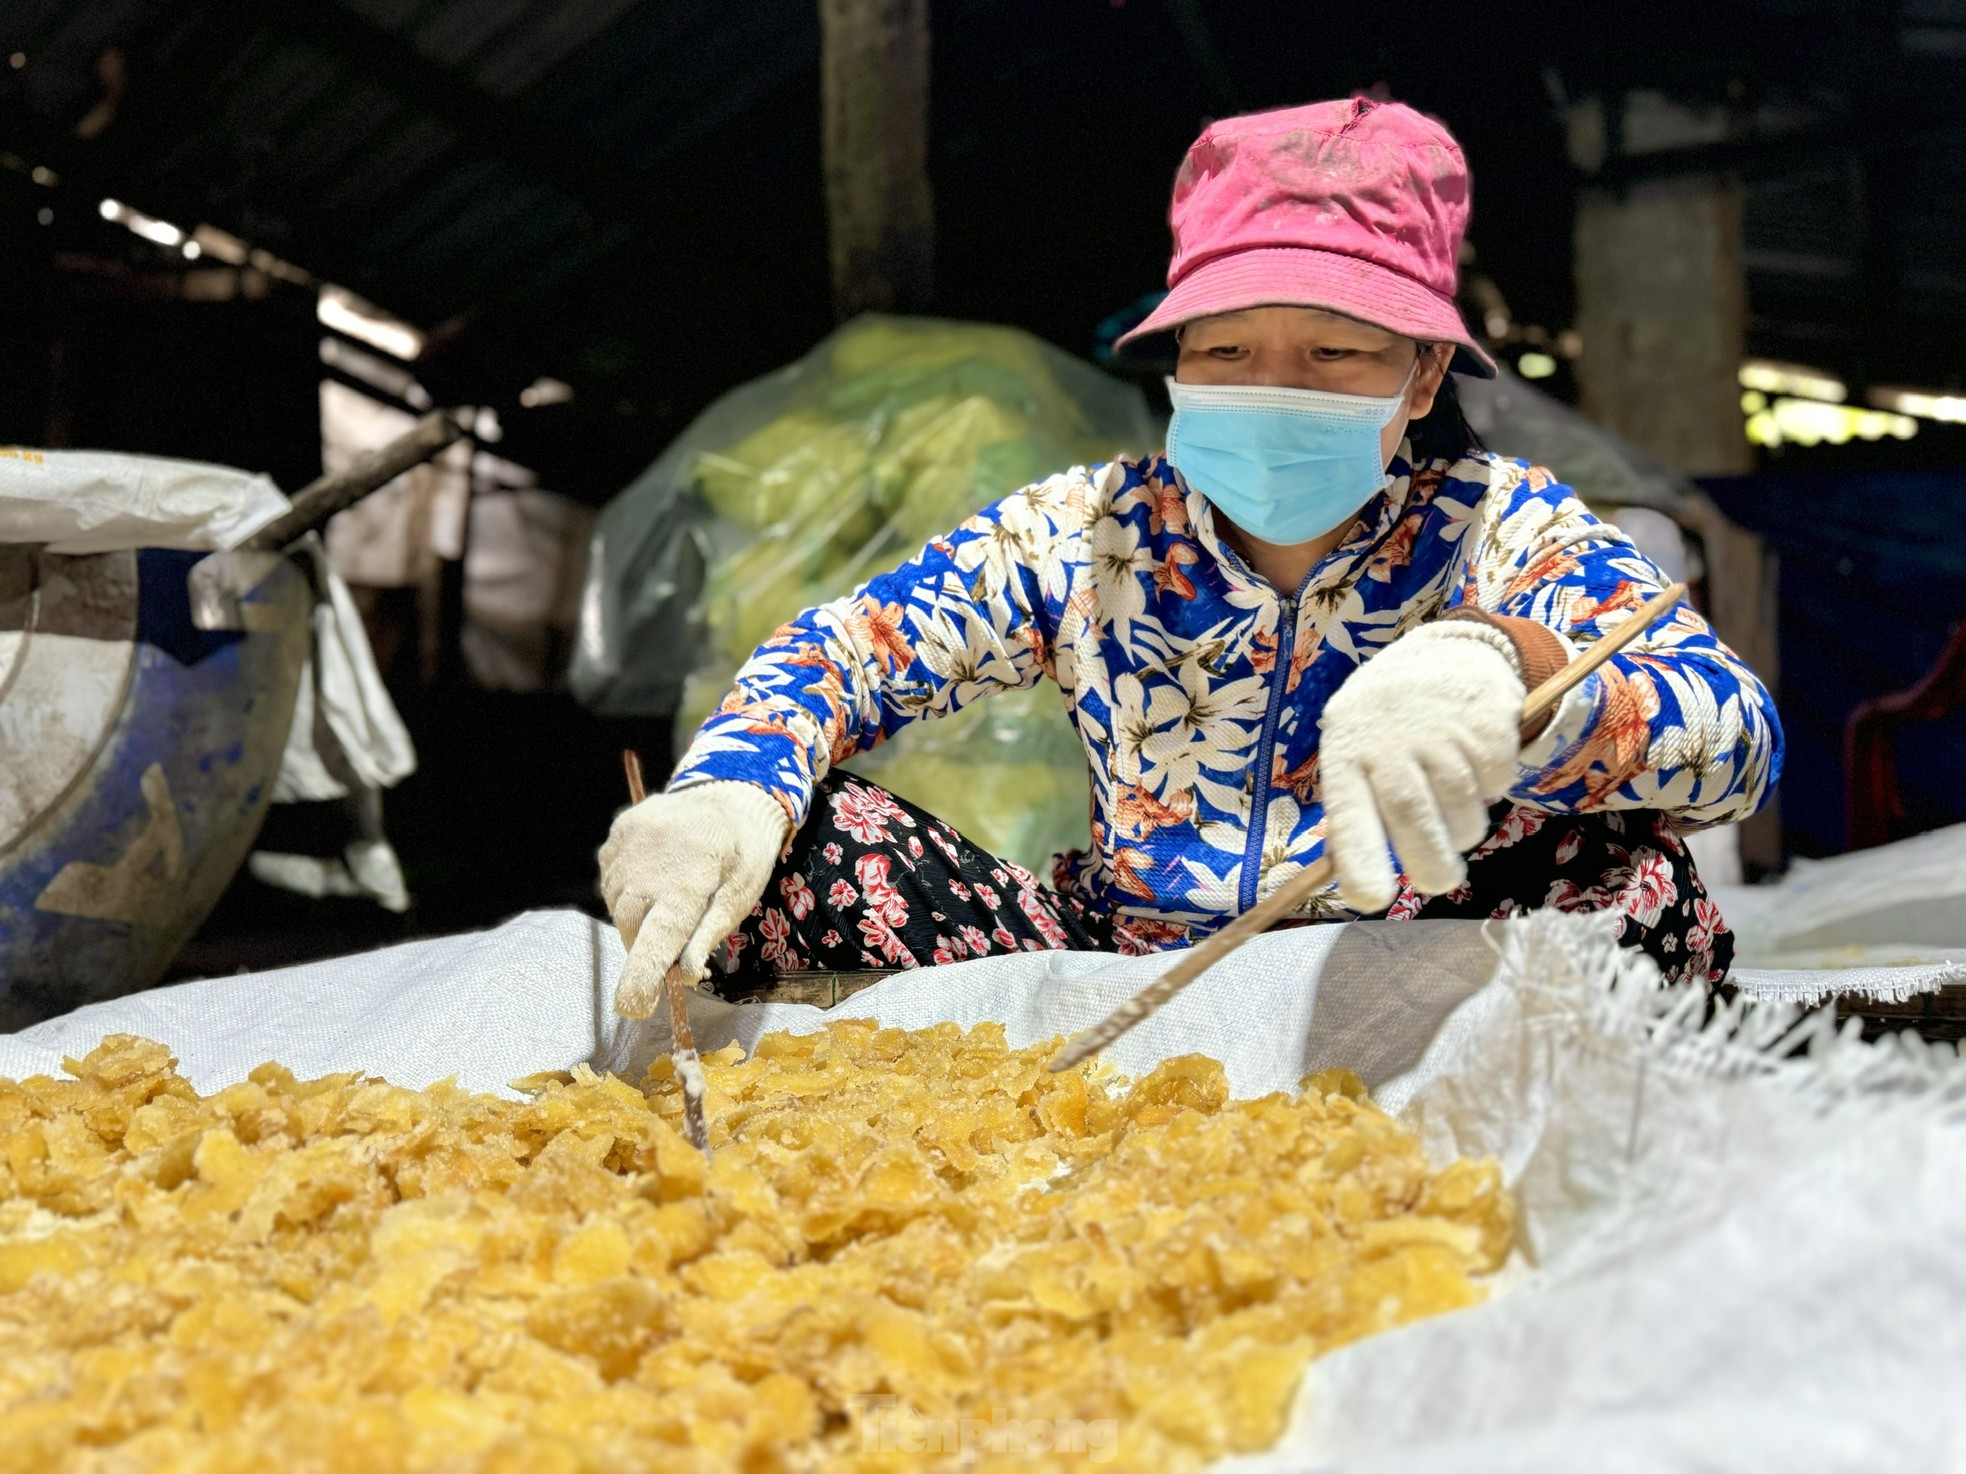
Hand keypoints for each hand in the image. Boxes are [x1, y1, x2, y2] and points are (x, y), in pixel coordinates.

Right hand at [599, 781, 790, 1017]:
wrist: (732, 790)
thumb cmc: (745, 849)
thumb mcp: (742, 892)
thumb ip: (710, 931)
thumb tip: (685, 974)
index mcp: (689, 880)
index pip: (658, 939)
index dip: (642, 977)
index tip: (632, 1007)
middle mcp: (651, 861)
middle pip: (632, 926)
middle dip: (647, 944)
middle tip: (672, 940)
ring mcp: (630, 842)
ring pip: (618, 903)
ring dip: (638, 916)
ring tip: (669, 898)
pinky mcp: (619, 830)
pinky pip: (612, 876)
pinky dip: (628, 888)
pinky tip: (655, 875)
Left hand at [1317, 622, 1526, 911]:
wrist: (1443, 655)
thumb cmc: (1386, 725)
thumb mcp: (1356, 753)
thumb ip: (1356, 809)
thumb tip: (1357, 876)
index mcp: (1347, 754)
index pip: (1349, 817)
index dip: (1360, 862)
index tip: (1372, 898)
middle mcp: (1390, 740)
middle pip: (1412, 818)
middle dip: (1430, 865)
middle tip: (1438, 881)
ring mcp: (1440, 730)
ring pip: (1463, 812)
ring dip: (1464, 829)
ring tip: (1453, 807)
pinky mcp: (1487, 723)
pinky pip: (1497, 784)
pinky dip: (1492, 790)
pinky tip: (1474, 765)